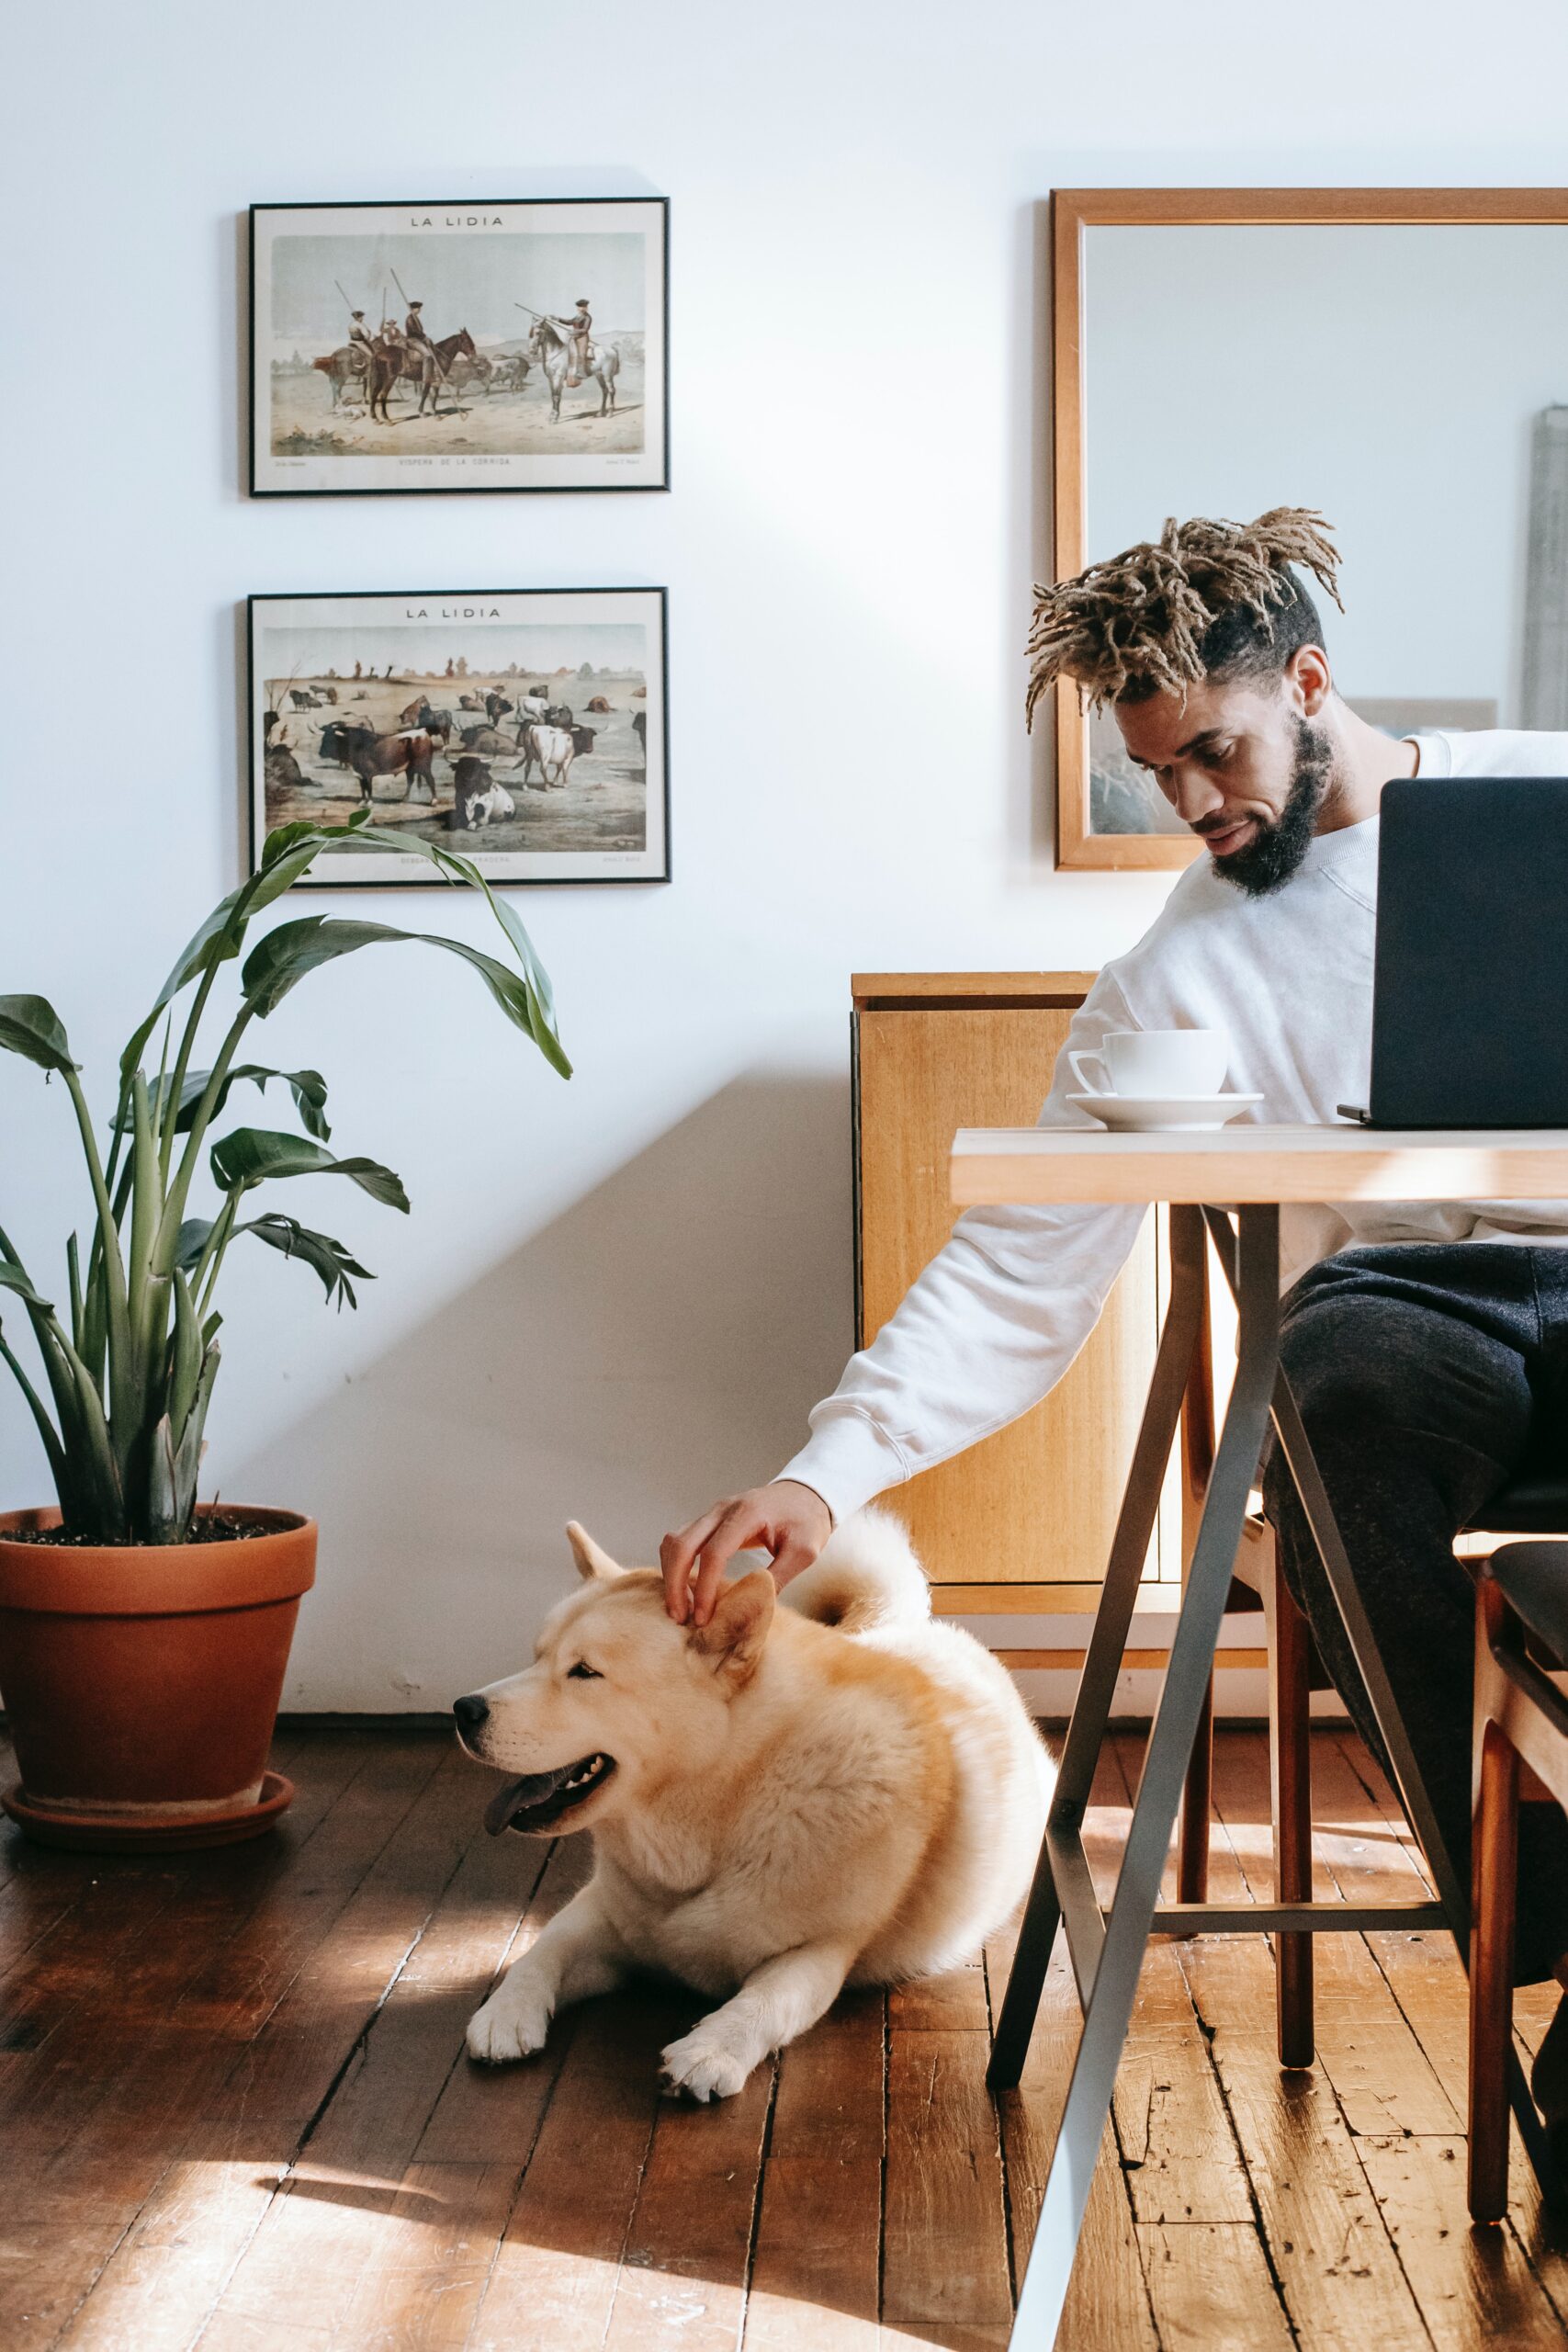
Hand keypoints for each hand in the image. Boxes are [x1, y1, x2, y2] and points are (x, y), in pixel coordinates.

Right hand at [660, 1481, 831, 1626]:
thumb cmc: (807, 1521)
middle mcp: (723, 1510)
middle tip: (679, 1617)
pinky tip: (685, 1589)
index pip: (714, 1553)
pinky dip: (676, 1565)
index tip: (703, 1617)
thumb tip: (753, 1606)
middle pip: (682, 1544)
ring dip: (671, 1574)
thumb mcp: (804, 1551)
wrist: (806, 1494)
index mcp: (747, 1514)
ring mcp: (713, 1513)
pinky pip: (682, 1541)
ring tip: (679, 1608)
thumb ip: (779, 1576)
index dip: (705, 1588)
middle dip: (675, 1583)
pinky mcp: (710, 1521)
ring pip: (675, 1541)